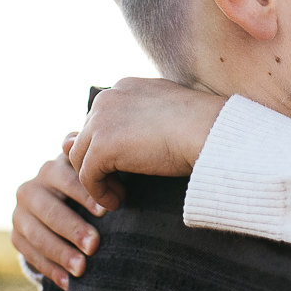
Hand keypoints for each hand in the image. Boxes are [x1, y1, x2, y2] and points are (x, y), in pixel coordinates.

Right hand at [9, 137, 125, 290]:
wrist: (63, 203)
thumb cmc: (90, 187)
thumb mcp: (93, 175)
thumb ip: (97, 164)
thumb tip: (89, 148)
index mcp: (51, 169)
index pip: (65, 178)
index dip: (84, 194)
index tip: (105, 211)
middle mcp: (30, 189)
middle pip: (49, 210)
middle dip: (73, 229)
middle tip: (95, 245)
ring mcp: (20, 214)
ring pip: (37, 235)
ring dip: (60, 254)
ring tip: (82, 269)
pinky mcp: (16, 236)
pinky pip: (30, 255)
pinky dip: (50, 270)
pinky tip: (67, 283)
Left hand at [69, 77, 225, 191]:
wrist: (209, 131)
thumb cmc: (199, 126)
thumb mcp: (164, 116)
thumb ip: (136, 121)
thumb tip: (102, 141)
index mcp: (123, 87)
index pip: (101, 120)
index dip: (110, 146)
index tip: (127, 166)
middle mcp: (107, 98)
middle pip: (86, 138)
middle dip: (98, 163)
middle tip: (121, 185)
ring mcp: (101, 120)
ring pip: (81, 158)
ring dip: (97, 180)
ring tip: (119, 195)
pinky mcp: (102, 146)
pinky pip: (87, 177)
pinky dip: (99, 193)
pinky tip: (117, 202)